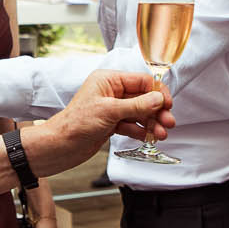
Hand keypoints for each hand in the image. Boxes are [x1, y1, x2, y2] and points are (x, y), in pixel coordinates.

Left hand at [24, 69, 174, 174]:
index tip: (168, 104)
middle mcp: (110, 92)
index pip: (141, 81)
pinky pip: (131, 124)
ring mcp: (111, 109)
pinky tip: (148, 137)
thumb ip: (136, 105)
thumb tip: (158, 98)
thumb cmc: (76, 124)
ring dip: (151, 123)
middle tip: (168, 123)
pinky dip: (141, 131)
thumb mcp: (110, 111)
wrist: (60, 146)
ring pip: (139, 113)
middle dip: (157, 110)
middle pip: (143, 98)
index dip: (157, 92)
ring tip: (160, 134)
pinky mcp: (110, 124)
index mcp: (108, 80)